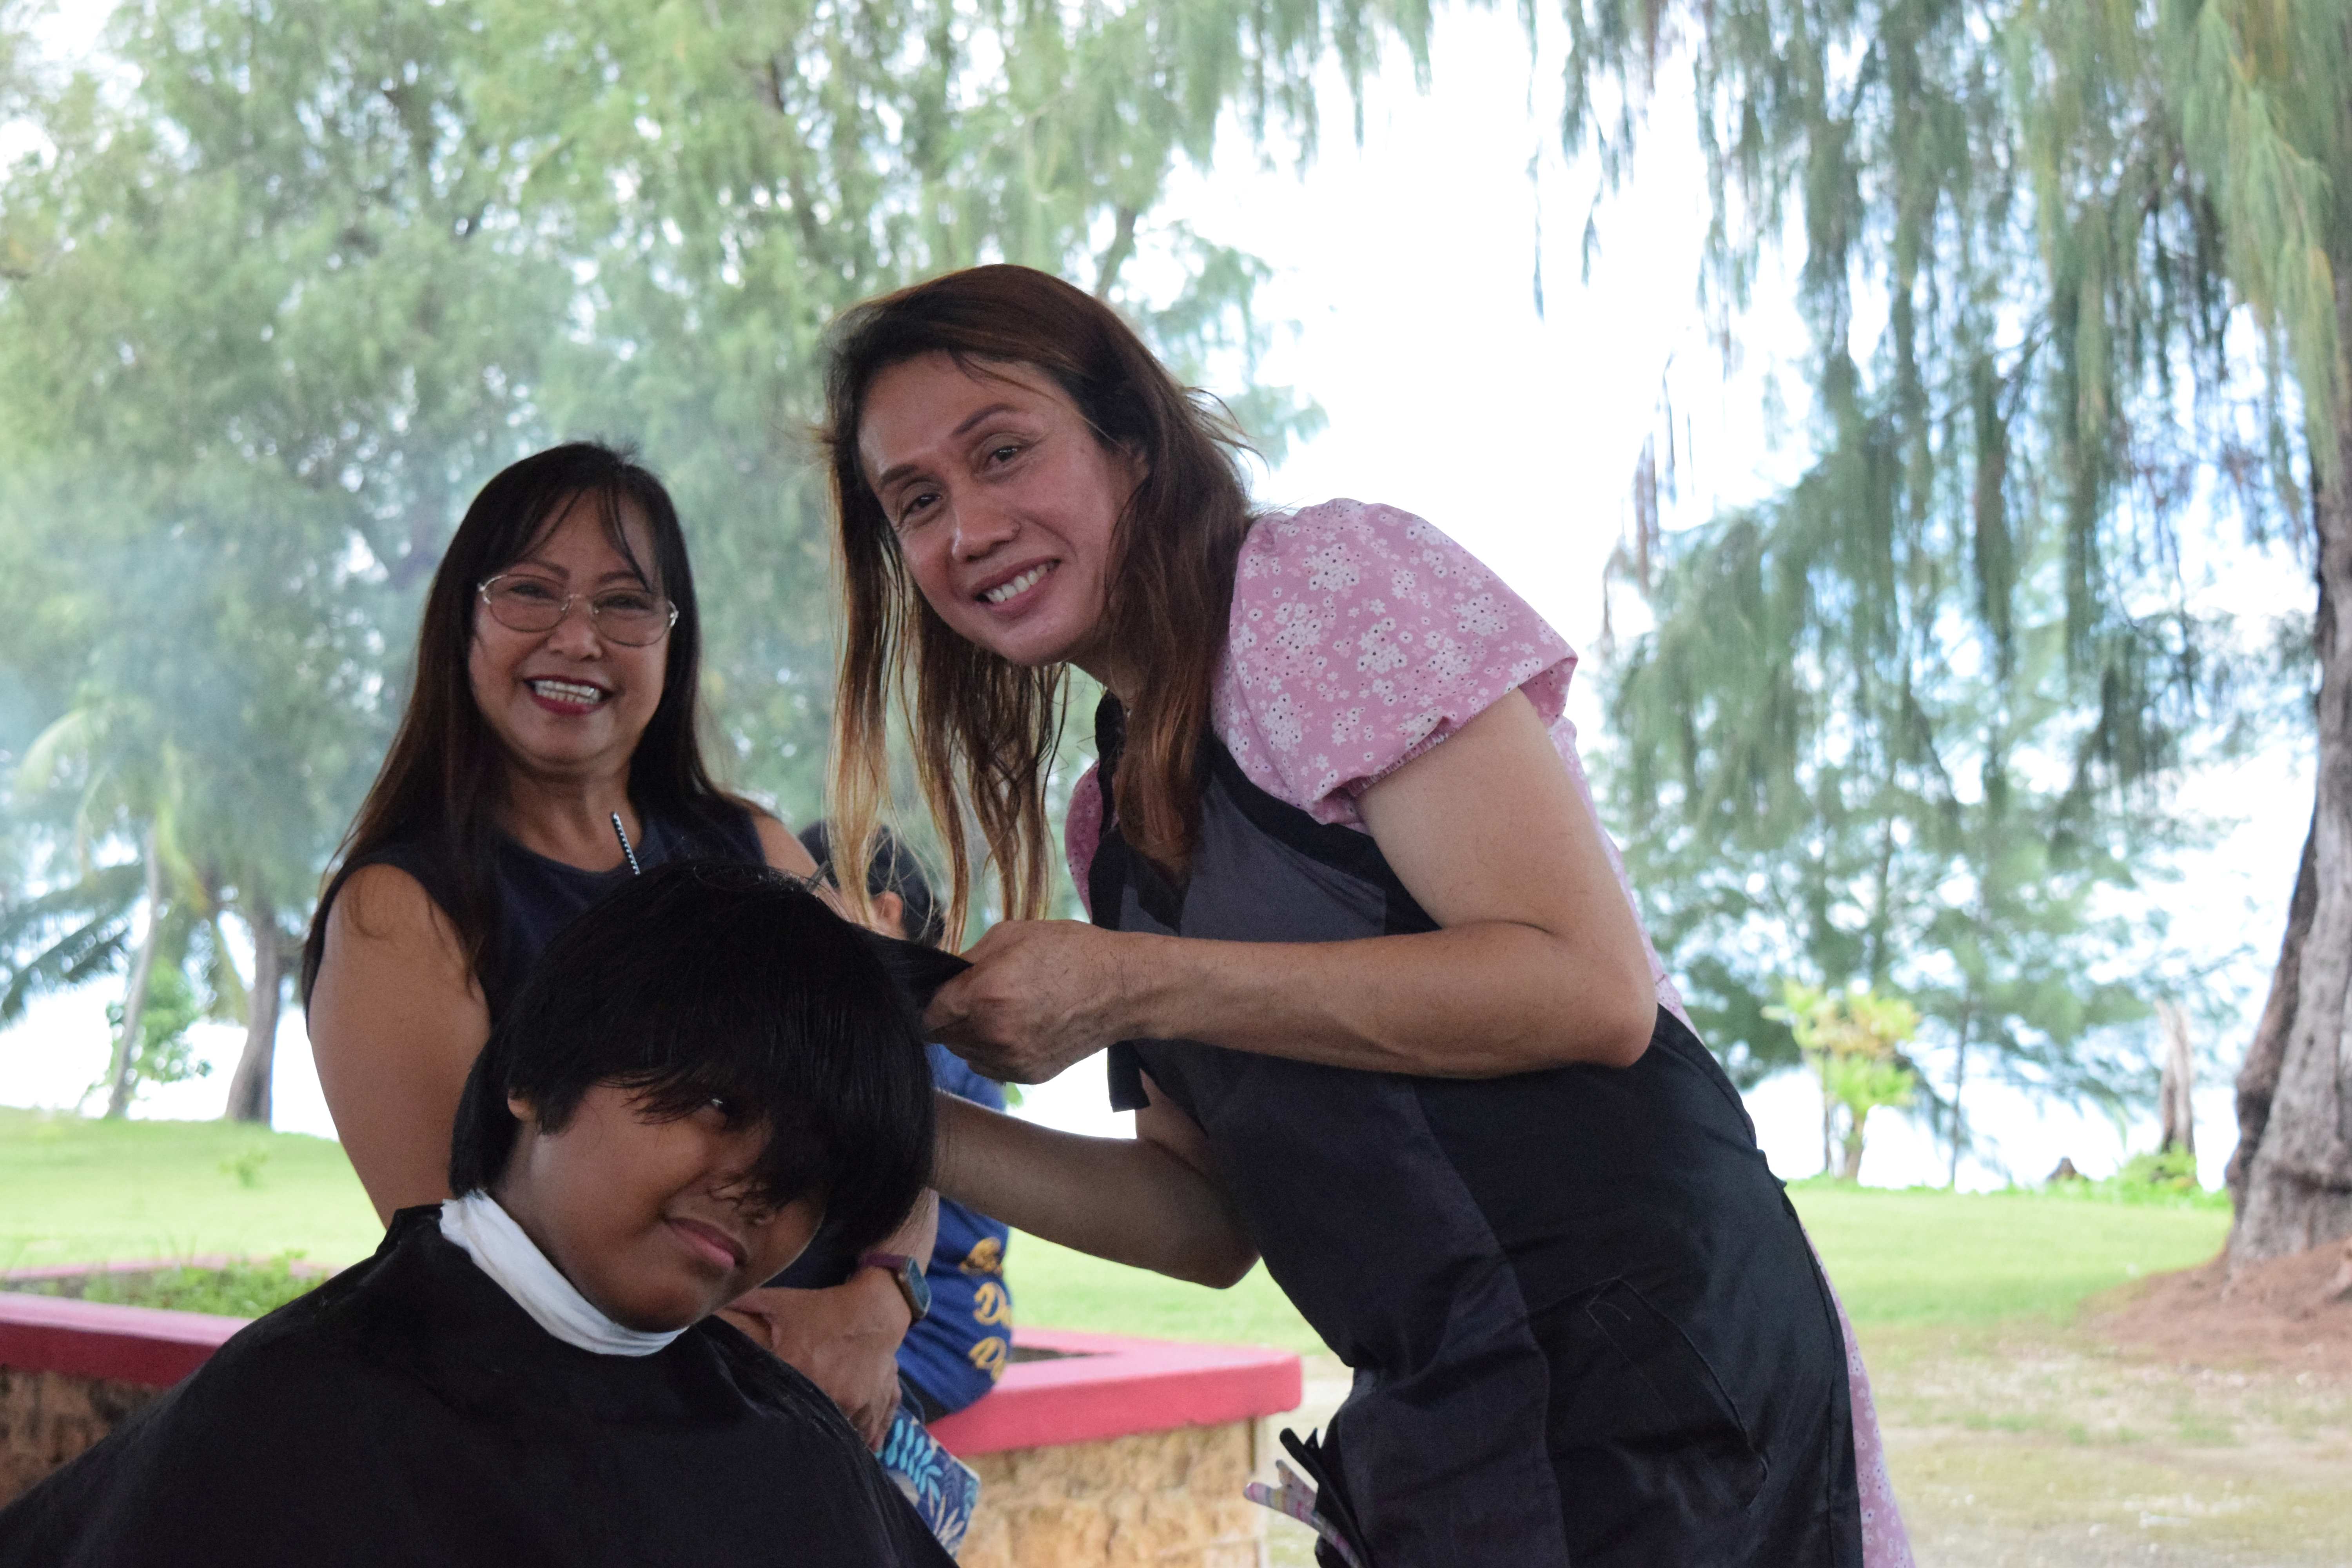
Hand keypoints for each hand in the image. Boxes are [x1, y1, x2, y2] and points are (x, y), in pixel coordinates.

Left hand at [719, 1273, 912, 1449]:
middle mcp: (832, 1392)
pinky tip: (851, 1453)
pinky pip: (870, 1435)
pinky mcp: (876, 1406)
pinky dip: (862, 1442)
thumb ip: (743, 1306)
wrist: (876, 1307)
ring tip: (816, 1455)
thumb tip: (704, 1308)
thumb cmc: (824, 1308)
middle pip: (808, 1431)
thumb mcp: (780, 1303)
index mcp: (801, 1368)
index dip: (765, 1421)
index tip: (757, 1433)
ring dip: (830, 1444)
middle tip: (784, 1448)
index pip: (776, 1408)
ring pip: (842, 1439)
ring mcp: (858, 1403)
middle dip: (798, 1437)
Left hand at [924, 919, 1149, 1082]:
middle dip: (950, 1016)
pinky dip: (992, 1049)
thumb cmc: (1068, 951)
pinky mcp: (1029, 1076)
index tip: (942, 990)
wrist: (1122, 988)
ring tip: (998, 1009)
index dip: (930, 999)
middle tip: (973, 996)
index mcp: (984, 996)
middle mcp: (994, 1035)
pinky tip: (1015, 1026)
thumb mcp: (1010, 935)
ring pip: (964, 1053)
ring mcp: (1012, 1061)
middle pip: (943, 1036)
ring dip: (969, 1034)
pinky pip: (989, 1065)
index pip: (928, 1012)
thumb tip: (942, 979)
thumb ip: (967, 961)